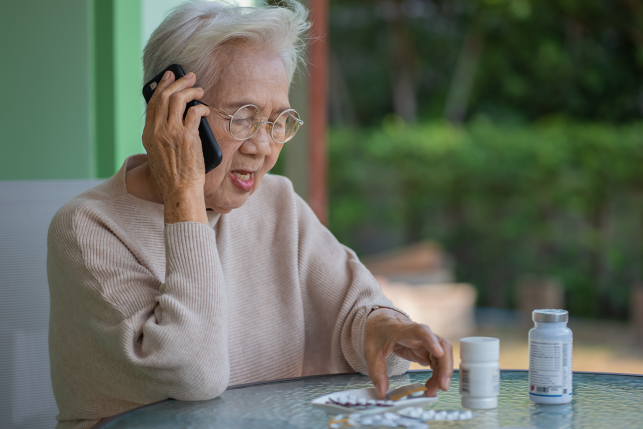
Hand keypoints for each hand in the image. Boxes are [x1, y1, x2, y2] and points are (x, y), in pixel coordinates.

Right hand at [142, 70, 210, 223]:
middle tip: (189, 76)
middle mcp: (157, 130)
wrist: (180, 190)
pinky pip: (195, 112)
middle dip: (177, 82)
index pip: (153, 103)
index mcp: (148, 134)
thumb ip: (161, 136)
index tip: (168, 77)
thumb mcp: (158, 154)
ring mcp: (172, 132)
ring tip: (199, 89)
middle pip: (165, 96)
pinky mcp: (187, 136)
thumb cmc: (173, 176)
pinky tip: (205, 109)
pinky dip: (201, 107)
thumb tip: (172, 119)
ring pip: (178, 99)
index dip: (161, 87)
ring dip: (191, 90)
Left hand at [363, 308, 452, 398]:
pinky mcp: (427, 350)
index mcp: (402, 329)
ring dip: (442, 374)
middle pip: (441, 345)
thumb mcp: (371, 352)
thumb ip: (376, 372)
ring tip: (432, 391)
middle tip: (442, 386)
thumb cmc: (378, 333)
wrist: (382, 322)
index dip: (431, 340)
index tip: (439, 352)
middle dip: (445, 366)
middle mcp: (419, 334)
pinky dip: (438, 375)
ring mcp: (426, 342)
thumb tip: (381, 393)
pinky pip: (438, 362)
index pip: (420, 331)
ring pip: (443, 355)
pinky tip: (431, 386)